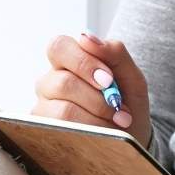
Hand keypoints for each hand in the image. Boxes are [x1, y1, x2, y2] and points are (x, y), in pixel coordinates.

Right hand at [32, 31, 151, 146]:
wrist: (131, 137)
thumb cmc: (127, 103)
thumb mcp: (131, 76)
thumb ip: (114, 52)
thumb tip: (87, 37)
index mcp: (67, 61)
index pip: (59, 47)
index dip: (84, 63)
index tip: (108, 80)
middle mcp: (49, 82)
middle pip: (64, 83)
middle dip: (98, 99)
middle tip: (119, 107)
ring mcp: (43, 108)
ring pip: (64, 111)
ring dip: (97, 118)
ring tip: (116, 123)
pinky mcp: (44, 132)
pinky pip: (64, 132)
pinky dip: (91, 133)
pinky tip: (103, 134)